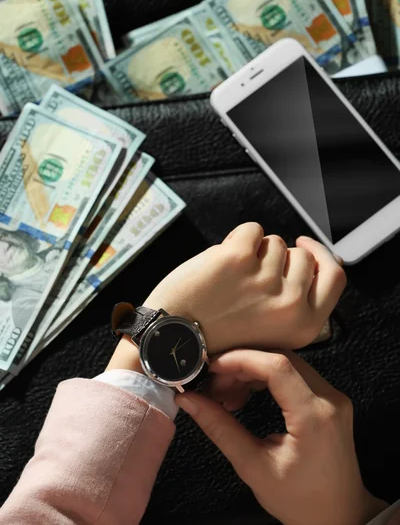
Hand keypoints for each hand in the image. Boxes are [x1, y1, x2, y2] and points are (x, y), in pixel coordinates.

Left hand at [144, 222, 345, 354]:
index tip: (305, 246)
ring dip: (255, 251)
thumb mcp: (272, 334)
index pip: (334, 276)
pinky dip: (237, 239)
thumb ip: (295, 302)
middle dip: (278, 259)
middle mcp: (289, 304)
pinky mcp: (238, 259)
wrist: (173, 339)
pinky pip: (251, 229)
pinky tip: (221, 263)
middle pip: (302, 255)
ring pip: (275, 242)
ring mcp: (265, 280)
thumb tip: (312, 258)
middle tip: (250, 280)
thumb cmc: (220, 334)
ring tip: (231, 278)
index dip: (321, 256)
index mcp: (303, 326)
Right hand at [176, 350, 387, 524]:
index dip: (241, 359)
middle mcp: (329, 398)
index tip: (212, 367)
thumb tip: (189, 400)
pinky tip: (245, 394)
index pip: (277, 367)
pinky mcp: (330, 399)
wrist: (340, 516)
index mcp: (314, 416)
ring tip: (225, 394)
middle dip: (241, 365)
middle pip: (281, 359)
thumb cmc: (299, 500)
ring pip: (286, 363)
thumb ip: (220, 429)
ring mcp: (333, 396)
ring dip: (252, 371)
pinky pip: (294, 374)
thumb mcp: (253, 467)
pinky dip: (266, 378)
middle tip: (213, 385)